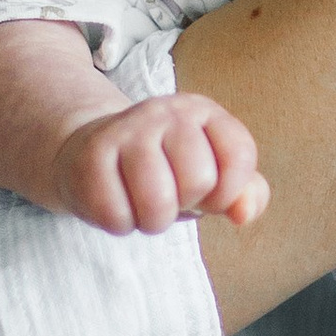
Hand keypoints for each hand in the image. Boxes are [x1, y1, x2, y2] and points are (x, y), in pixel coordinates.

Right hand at [46, 92, 267, 238]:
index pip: (239, 155)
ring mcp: (125, 130)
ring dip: (152, 221)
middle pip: (198, 180)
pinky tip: (116, 201)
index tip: (208, 192)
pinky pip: (117, 216)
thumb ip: (245, 193)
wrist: (90, 153)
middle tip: (168, 196)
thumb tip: (243, 212)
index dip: (228, 191)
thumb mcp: (212, 176)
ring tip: (143, 203)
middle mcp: (165, 111)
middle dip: (185, 205)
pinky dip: (120, 224)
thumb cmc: (163, 170)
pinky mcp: (90, 156)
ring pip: (157, 203)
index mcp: (202, 112)